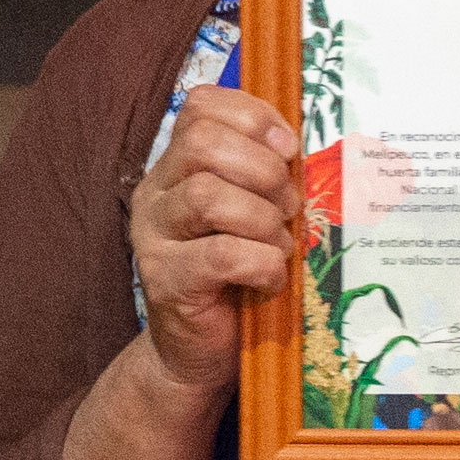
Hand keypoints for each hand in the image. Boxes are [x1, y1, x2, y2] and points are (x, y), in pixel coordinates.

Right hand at [127, 85, 306, 396]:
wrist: (201, 352)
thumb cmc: (237, 278)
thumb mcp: (253, 214)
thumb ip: (265, 176)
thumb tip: (307, 145)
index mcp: (176, 166)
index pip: (200, 107)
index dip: (253, 117)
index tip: (289, 150)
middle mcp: (156, 193)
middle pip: (202, 143)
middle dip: (263, 169)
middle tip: (289, 205)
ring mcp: (153, 236)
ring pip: (207, 195)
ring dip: (262, 219)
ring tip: (280, 244)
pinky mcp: (164, 279)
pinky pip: (220, 255)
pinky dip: (261, 263)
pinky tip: (270, 278)